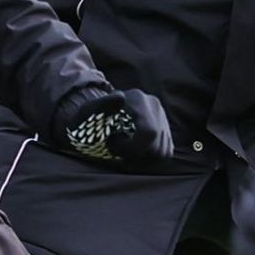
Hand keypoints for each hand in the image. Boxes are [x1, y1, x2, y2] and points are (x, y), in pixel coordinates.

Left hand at [53, 86, 172, 163]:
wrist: (96, 114)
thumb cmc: (88, 116)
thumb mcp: (89, 110)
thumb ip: (103, 104)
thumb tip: (120, 97)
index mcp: (137, 98)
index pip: (148, 132)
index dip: (133, 148)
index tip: (114, 148)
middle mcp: (153, 104)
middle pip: (158, 145)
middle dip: (137, 155)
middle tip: (117, 151)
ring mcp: (161, 115)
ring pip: (163, 150)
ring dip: (143, 157)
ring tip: (125, 149)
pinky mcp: (165, 127)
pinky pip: (166, 151)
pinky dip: (150, 157)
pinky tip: (134, 151)